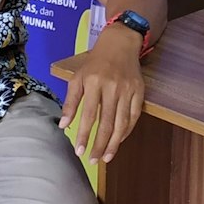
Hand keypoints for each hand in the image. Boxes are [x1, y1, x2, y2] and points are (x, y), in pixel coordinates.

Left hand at [59, 27, 144, 162]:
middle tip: (93, 160)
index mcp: (94, 82)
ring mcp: (128, 90)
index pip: (89, 115)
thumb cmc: (95, 62)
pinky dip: (127, 131)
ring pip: (122, 123)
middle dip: (99, 145)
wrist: (120, 44)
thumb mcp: (78, 77)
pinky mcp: (139, 91)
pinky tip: (119, 141)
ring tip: (106, 157)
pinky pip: (134, 117)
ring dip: (114, 143)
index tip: (79, 151)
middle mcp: (112, 86)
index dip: (84, 135)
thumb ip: (71, 102)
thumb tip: (64, 126)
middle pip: (107, 123)